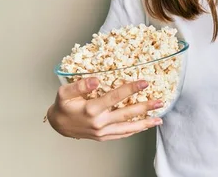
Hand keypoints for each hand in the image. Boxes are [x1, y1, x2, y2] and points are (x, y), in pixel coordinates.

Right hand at [46, 77, 163, 140]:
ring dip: (145, 123)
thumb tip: (96, 80)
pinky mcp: (103, 137)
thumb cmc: (62, 106)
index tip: (144, 82)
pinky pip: (122, 135)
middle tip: (159, 102)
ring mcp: (102, 132)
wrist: (58, 125)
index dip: (131, 89)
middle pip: (126, 114)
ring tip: (159, 119)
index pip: (115, 97)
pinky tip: (145, 126)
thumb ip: (80, 85)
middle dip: (145, 108)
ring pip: (127, 128)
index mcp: (91, 109)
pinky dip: (135, 131)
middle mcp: (99, 122)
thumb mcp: (64, 92)